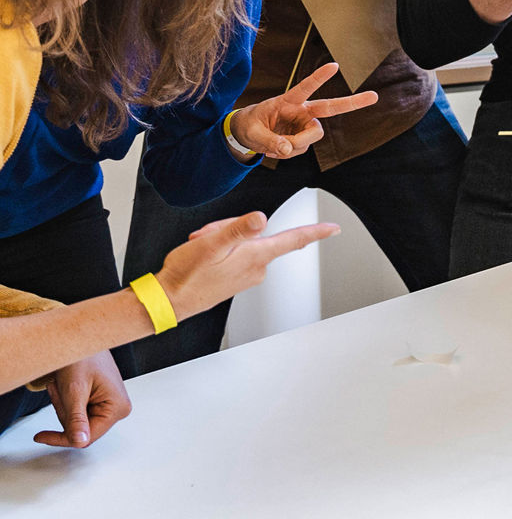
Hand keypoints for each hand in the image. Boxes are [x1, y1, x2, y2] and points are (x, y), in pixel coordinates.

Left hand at [33, 350, 130, 448]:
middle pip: (81, 429)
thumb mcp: (75, 389)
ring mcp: (110, 404)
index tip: (42, 436)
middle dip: (64, 412)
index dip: (63, 437)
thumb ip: (77, 418)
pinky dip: (67, 402)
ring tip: (61, 384)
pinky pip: (79, 412)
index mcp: (117, 407)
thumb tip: (80, 442)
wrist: (80, 337)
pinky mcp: (102, 400)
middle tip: (57, 390)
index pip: (87, 437)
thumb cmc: (82, 356)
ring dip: (64, 405)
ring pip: (78, 421)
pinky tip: (65, 386)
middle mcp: (118, 408)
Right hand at [158, 210, 340, 320]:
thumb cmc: (187, 273)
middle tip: (206, 236)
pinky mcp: (237, 277)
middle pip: (257, 232)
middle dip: (231, 226)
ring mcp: (248, 274)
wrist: (170, 300)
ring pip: (243, 240)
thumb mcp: (210, 244)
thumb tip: (262, 218)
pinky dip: (218, 247)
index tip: (334, 229)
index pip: (292, 240)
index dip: (315, 232)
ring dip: (221, 237)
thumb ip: (238, 229)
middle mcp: (257, 268)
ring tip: (201, 246)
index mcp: (255, 257)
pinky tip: (203, 256)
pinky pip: (235, 252)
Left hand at [229, 62, 377, 158]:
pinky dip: (288, 153)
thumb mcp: (252, 133)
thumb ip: (269, 141)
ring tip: (274, 146)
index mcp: (288, 100)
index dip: (320, 77)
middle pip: (330, 108)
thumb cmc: (250, 125)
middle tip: (375, 96)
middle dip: (353, 103)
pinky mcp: (303, 138)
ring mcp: (304, 125)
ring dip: (294, 146)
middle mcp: (301, 111)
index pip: (305, 87)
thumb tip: (288, 149)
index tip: (335, 65)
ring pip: (310, 139)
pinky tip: (277, 148)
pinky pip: (301, 150)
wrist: (247, 134)